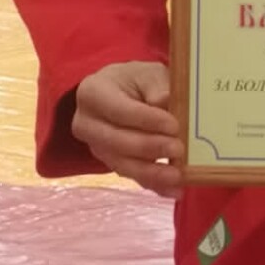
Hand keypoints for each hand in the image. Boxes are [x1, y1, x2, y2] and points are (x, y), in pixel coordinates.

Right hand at [72, 61, 183, 197]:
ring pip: (122, 164)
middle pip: (117, 141)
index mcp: (92, 93)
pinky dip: (154, 184)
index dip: (146, 120)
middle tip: (179, 149)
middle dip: (150, 148)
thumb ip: (156, 85)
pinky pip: (132, 176)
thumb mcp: (147, 73)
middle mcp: (86, 123)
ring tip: (178, 176)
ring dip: (152, 173)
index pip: (119, 110)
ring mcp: (96, 147)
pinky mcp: (110, 163)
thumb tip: (164, 101)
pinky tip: (174, 190)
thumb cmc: (136, 81)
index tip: (174, 125)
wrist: (122, 93)